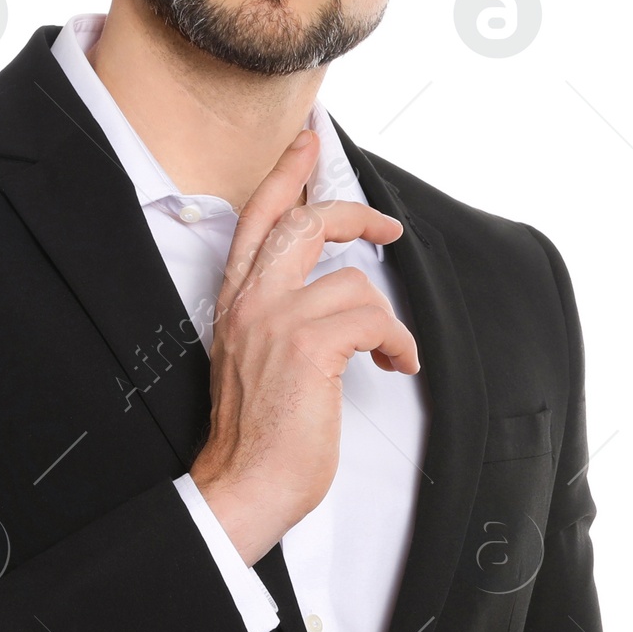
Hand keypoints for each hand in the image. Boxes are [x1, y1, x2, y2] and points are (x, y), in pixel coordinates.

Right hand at [190, 128, 418, 564]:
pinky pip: (375, 319)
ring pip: (354, 282)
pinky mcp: (308, 347)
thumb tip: (331, 297)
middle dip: (353, 215)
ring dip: (386, 322)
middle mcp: (250, 302)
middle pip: (304, 223)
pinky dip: (398, 344)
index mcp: (235, 303)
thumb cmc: (255, 438)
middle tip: (386, 226)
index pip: (257, 220)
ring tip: (389, 354)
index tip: (307, 145)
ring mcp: (276, 321)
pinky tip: (395, 366)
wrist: (241, 487)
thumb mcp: (254, 360)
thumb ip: (278, 319)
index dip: (286, 176)